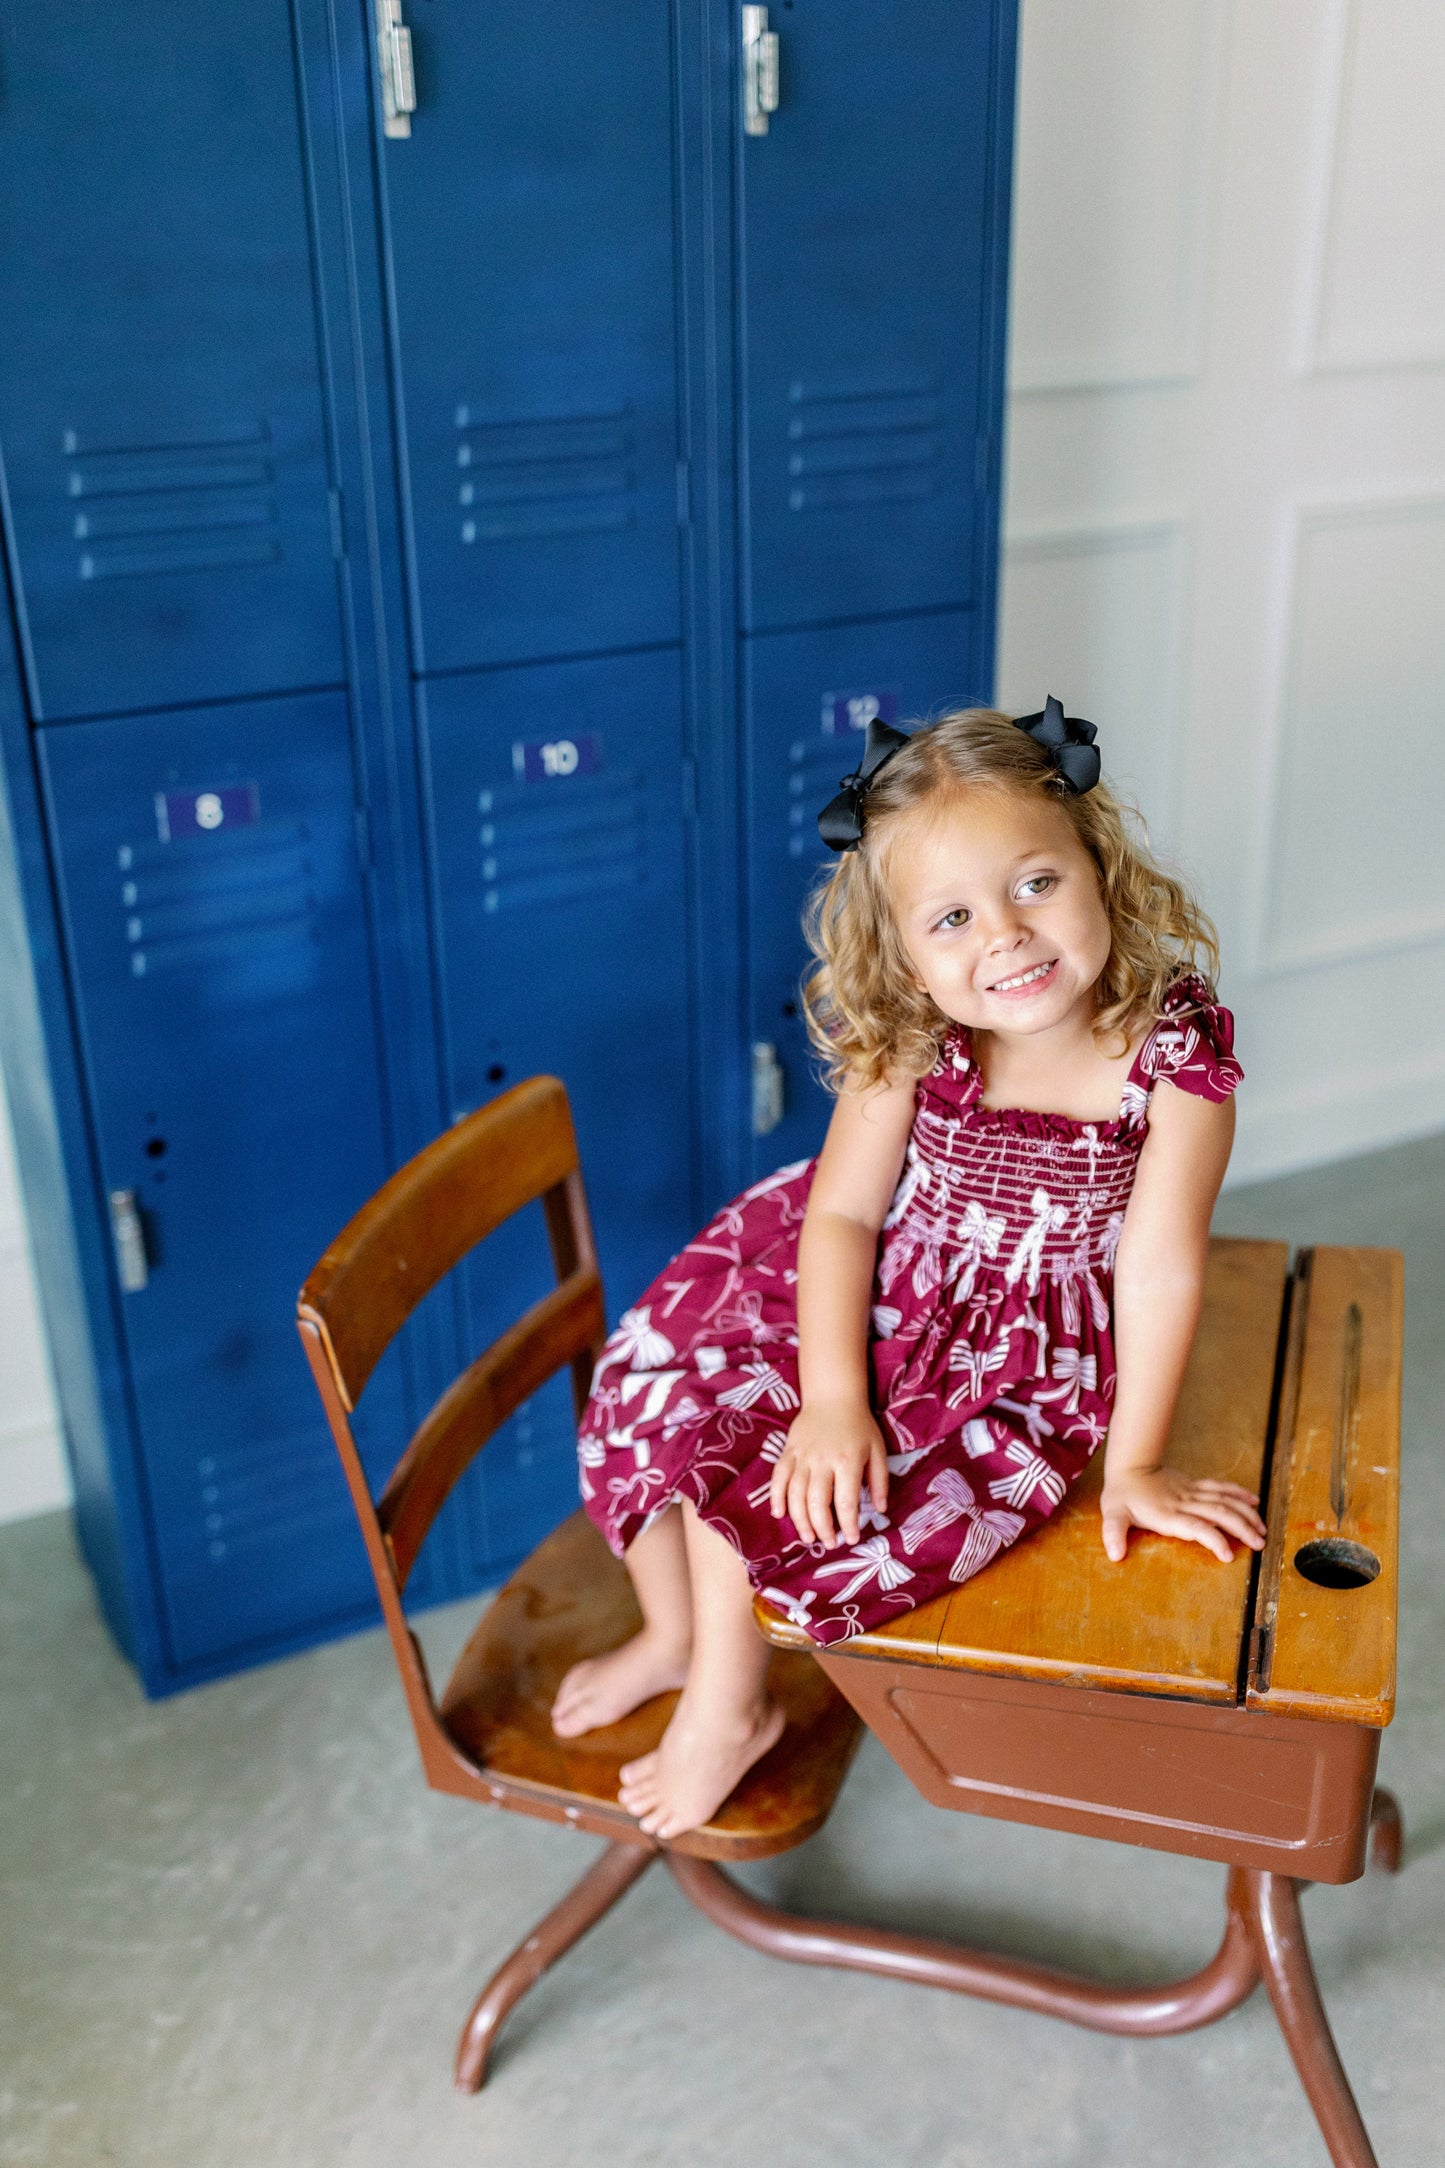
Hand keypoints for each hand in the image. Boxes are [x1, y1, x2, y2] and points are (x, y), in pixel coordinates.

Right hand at [769, 1401, 888, 1548]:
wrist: (833, 1396)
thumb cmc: (859, 1425)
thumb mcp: (878, 1450)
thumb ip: (879, 1481)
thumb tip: (879, 1509)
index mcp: (848, 1461)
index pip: (846, 1502)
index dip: (849, 1524)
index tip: (852, 1538)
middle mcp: (823, 1461)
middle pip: (817, 1502)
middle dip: (823, 1528)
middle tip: (830, 1543)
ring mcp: (802, 1456)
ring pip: (795, 1494)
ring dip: (800, 1520)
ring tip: (809, 1537)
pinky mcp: (788, 1452)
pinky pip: (778, 1478)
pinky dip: (776, 1497)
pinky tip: (779, 1514)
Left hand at [1100, 1465, 1266, 1564]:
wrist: (1129, 1465)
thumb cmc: (1122, 1494)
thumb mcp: (1113, 1515)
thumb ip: (1114, 1534)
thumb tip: (1114, 1554)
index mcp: (1168, 1514)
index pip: (1196, 1527)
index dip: (1214, 1539)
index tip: (1228, 1555)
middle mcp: (1184, 1503)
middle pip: (1219, 1514)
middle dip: (1242, 1529)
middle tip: (1260, 1544)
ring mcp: (1192, 1492)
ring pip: (1225, 1500)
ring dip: (1245, 1514)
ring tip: (1262, 1530)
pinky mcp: (1195, 1485)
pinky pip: (1221, 1487)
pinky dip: (1239, 1493)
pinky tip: (1254, 1501)